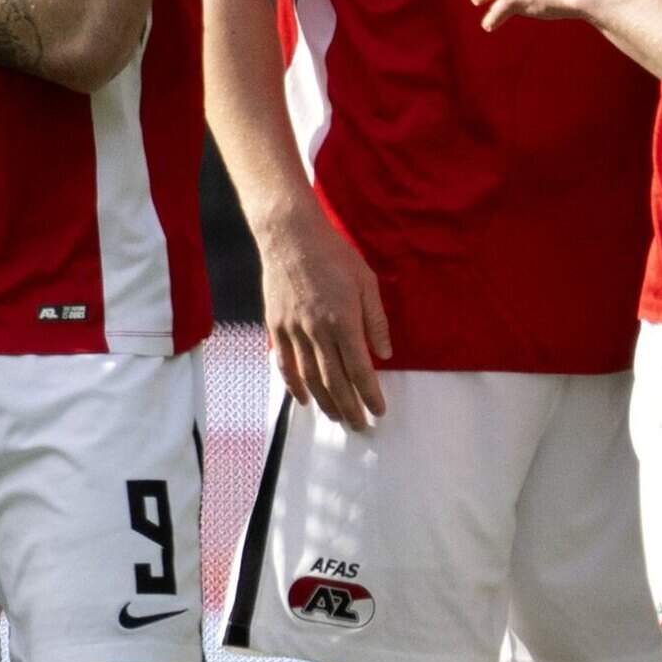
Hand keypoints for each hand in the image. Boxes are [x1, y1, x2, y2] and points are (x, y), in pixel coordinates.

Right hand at [259, 204, 393, 430]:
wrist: (290, 236)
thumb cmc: (334, 254)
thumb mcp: (366, 281)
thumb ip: (375, 320)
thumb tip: (385, 353)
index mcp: (343, 320)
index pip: (359, 369)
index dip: (370, 394)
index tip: (379, 410)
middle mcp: (317, 331)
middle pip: (334, 380)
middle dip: (349, 407)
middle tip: (360, 426)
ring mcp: (293, 330)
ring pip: (309, 377)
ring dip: (324, 402)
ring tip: (337, 417)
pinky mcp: (276, 326)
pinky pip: (284, 363)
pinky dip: (293, 385)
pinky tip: (304, 399)